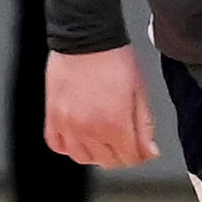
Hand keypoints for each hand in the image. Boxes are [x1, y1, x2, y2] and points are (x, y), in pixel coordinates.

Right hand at [45, 46, 157, 167]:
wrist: (86, 40)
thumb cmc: (115, 60)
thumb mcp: (140, 93)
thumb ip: (144, 126)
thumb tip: (149, 150)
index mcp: (114, 124)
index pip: (130, 158)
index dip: (141, 155)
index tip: (143, 148)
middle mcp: (88, 129)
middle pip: (107, 161)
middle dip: (121, 154)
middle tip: (127, 141)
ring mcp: (67, 124)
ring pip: (81, 158)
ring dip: (96, 154)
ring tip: (105, 140)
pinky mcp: (52, 116)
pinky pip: (57, 144)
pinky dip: (69, 146)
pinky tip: (81, 137)